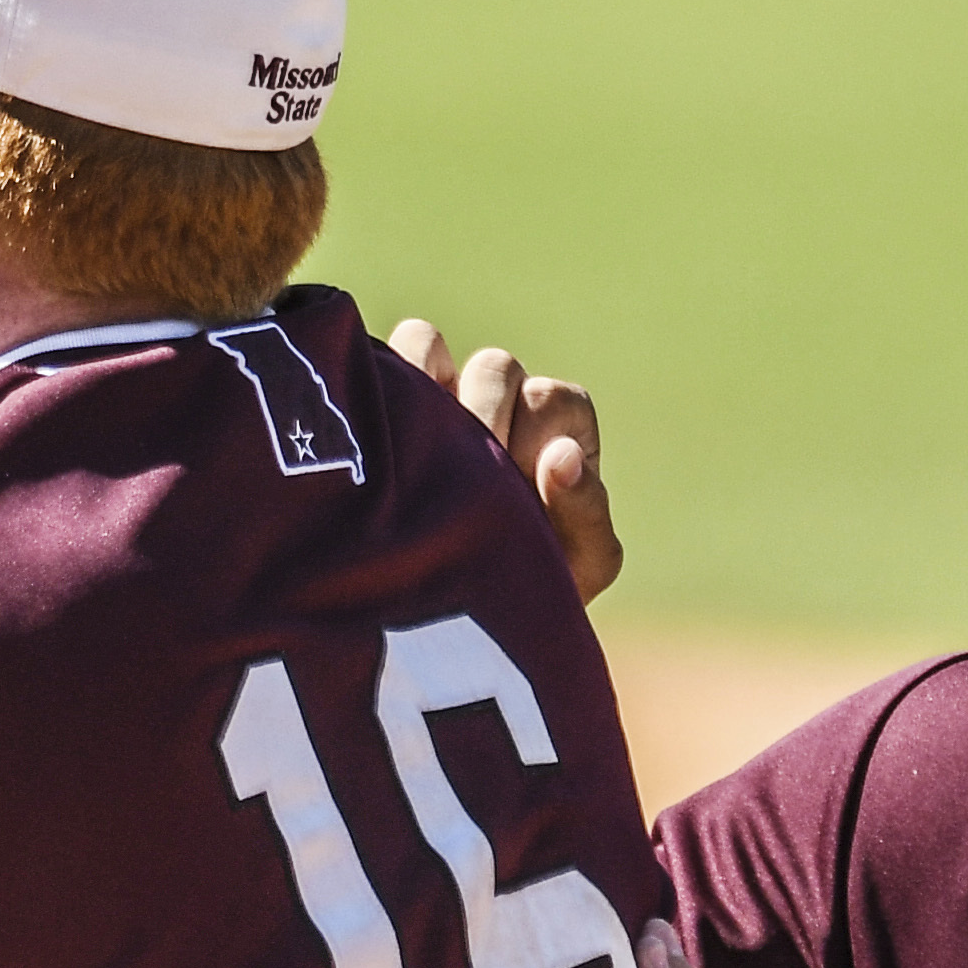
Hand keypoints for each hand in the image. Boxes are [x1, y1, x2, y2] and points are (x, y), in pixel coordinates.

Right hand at [391, 319, 619, 603]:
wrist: (450, 622)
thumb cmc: (525, 591)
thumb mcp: (574, 568)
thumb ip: (583, 514)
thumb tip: (559, 455)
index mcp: (556, 429)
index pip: (554, 399)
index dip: (535, 437)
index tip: (518, 488)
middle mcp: (499, 401)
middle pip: (494, 368)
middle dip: (480, 421)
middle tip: (464, 481)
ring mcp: (435, 396)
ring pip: (429, 346)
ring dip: (425, 398)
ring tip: (420, 459)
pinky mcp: (383, 400)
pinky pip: (387, 356)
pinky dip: (388, 377)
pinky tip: (384, 437)